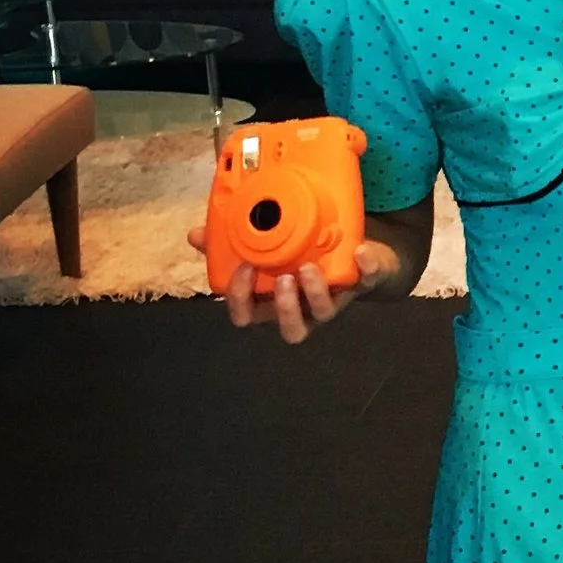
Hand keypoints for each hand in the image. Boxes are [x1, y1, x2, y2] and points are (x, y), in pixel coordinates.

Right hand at [188, 225, 401, 343]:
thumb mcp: (262, 247)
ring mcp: (334, 299)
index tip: (244, 269)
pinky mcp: (364, 281)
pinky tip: (360, 251)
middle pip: (290, 328)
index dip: (242, 299)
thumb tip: (195, 234)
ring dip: (315, 293)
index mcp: (272, 301)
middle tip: (282, 279)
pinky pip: (367, 279)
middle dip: (283, 307)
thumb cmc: (299, 253)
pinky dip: (364, 266)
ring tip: (308, 268)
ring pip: (323, 313)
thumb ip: (227, 244)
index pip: (248, 315)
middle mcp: (302, 308)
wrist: (353, 245)